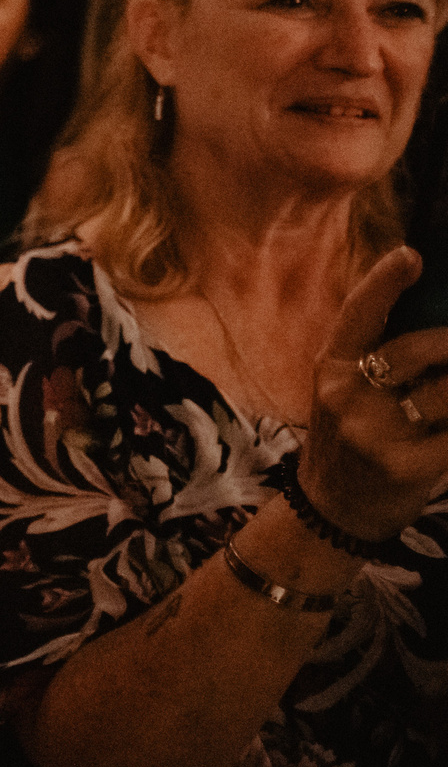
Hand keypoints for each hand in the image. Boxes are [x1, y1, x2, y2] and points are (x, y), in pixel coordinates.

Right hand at [299, 248, 447, 541]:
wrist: (332, 510)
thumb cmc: (350, 439)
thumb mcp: (344, 391)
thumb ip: (377, 355)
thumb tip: (436, 325)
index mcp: (330, 368)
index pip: (357, 315)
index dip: (383, 283)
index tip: (410, 256)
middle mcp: (346, 396)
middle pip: (421, 349)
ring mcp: (374, 433)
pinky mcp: (407, 467)